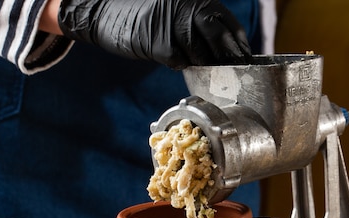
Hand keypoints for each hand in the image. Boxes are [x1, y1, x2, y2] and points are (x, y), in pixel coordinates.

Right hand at [57, 0, 251, 68]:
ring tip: (212, 78)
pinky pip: (178, 62)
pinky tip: (178, 65)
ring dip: (207, 68)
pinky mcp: (158, 43)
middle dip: (230, 60)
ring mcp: (172, 25)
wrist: (103, 10)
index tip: (245, 61)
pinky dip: (182, 67)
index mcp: (195, 0)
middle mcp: (187, 8)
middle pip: (219, 39)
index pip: (228, 24)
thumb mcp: (173, 12)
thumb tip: (220, 48)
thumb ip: (196, 25)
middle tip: (234, 76)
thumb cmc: (141, 13)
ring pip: (200, 54)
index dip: (239, 45)